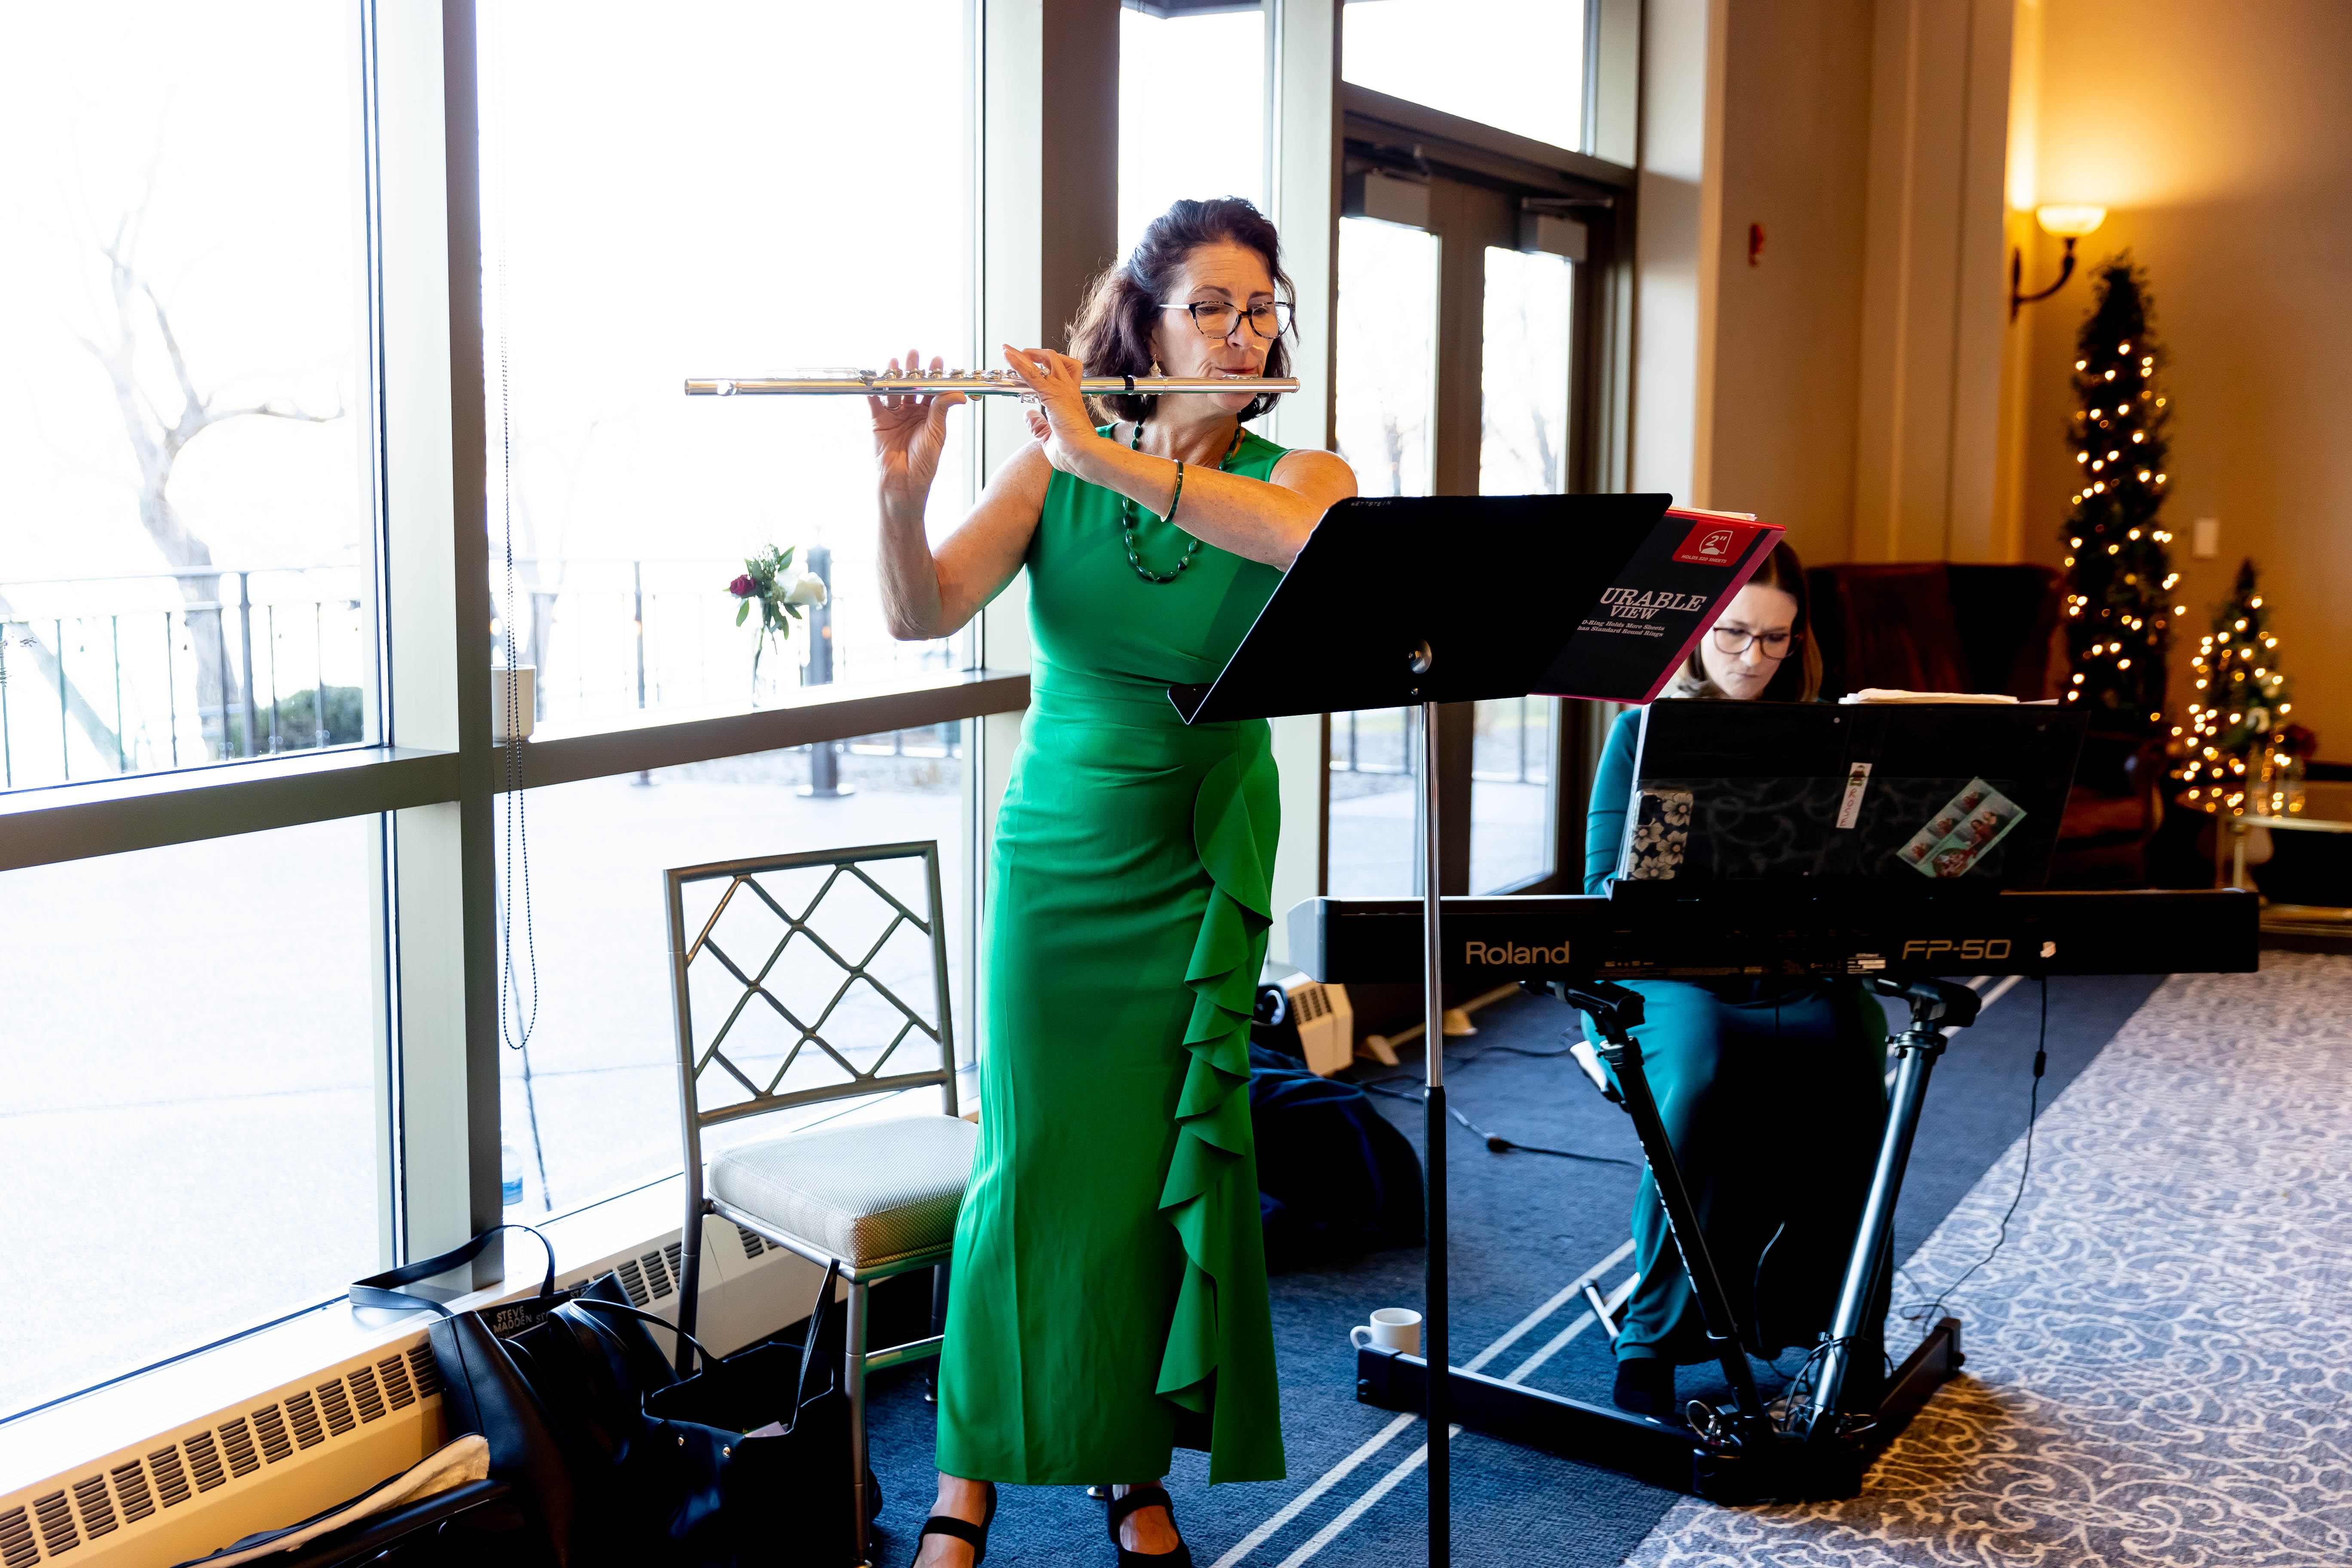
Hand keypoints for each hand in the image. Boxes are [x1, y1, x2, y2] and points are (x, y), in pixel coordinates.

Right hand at [870, 349, 967, 506]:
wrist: (904, 482)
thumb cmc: (924, 463)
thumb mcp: (936, 433)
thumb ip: (942, 409)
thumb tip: (959, 393)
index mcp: (930, 414)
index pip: (932, 389)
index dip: (934, 375)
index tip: (937, 360)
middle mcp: (912, 412)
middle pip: (911, 386)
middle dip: (913, 370)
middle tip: (914, 354)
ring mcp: (895, 416)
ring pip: (893, 391)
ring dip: (893, 376)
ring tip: (895, 362)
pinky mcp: (879, 422)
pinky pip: (875, 403)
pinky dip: (873, 391)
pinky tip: (875, 379)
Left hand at [1001, 344, 1102, 475]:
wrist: (1085, 456)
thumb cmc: (1073, 453)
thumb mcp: (1049, 438)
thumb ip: (1039, 426)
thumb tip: (1028, 416)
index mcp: (1069, 398)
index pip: (1060, 372)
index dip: (1044, 366)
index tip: (1029, 365)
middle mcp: (1068, 390)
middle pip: (1055, 359)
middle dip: (1035, 354)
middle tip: (1019, 354)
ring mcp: (1062, 390)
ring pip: (1044, 360)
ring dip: (1023, 354)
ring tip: (1007, 351)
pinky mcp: (1053, 394)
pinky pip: (1032, 374)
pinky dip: (1018, 363)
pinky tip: (1008, 356)